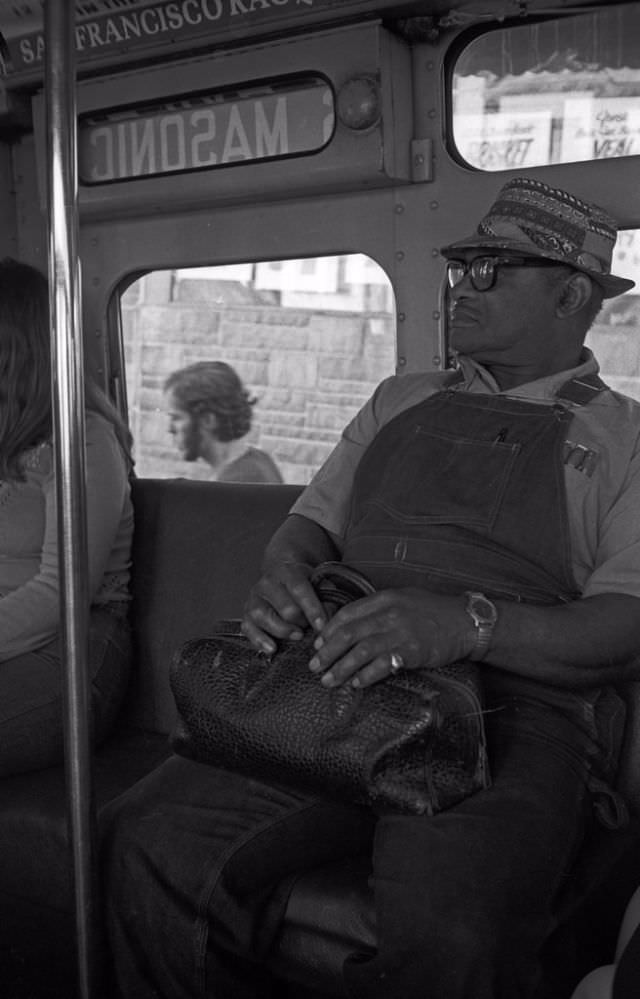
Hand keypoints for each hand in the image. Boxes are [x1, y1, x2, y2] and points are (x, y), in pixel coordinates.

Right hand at [241, 561, 328, 654]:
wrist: (282, 578)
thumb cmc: (305, 585)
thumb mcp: (319, 585)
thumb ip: (327, 600)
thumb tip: (328, 623)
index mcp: (287, 571)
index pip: (299, 589)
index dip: (312, 608)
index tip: (322, 626)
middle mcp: (267, 582)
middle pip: (285, 608)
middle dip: (301, 622)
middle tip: (310, 627)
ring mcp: (254, 598)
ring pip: (263, 617)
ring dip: (283, 631)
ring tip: (297, 636)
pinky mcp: (246, 613)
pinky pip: (248, 628)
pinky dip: (259, 640)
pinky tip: (272, 649)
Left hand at [308, 588, 474, 687]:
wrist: (465, 622)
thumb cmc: (433, 611)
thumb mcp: (403, 599)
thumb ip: (378, 609)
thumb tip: (351, 625)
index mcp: (384, 599)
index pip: (347, 614)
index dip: (329, 630)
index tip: (318, 645)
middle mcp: (389, 614)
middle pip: (348, 633)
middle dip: (328, 652)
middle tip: (315, 666)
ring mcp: (400, 633)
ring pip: (361, 651)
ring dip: (341, 668)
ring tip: (328, 680)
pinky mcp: (412, 652)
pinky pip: (382, 665)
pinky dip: (366, 675)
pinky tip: (356, 683)